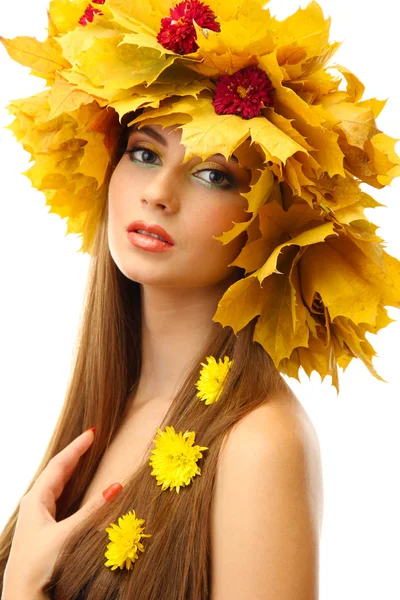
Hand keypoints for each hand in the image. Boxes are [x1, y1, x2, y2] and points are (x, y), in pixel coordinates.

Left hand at [3, 429, 122, 594]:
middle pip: (56, 471)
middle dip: (74, 454)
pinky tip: (76, 489)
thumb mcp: (68, 535)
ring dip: (71, 469)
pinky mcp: (42, 529)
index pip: (59, 464)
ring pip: (56, 484)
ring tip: (85, 457)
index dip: (76, 448)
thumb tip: (116, 486)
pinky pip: (57, 497)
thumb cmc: (39, 565)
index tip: (92, 432)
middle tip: (91, 440)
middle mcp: (34, 504)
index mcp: (36, 500)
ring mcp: (37, 517)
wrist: (23, 596)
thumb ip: (93, 511)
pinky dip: (70, 486)